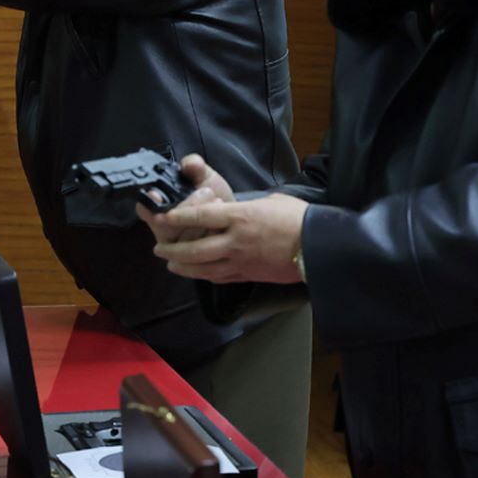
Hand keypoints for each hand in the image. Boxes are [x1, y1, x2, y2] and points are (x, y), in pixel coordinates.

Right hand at [135, 154, 234, 245]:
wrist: (232, 215)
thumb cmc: (210, 194)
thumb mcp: (203, 175)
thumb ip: (194, 166)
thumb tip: (190, 164)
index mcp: (158, 208)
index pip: (144, 208)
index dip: (149, 204)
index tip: (157, 195)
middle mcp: (163, 231)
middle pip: (165, 226)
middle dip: (188, 207)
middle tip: (207, 191)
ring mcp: (177, 250)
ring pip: (183, 240)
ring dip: (202, 220)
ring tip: (219, 202)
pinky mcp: (194, 261)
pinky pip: (199, 252)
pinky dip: (213, 234)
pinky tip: (223, 222)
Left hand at [151, 192, 308, 284]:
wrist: (319, 247)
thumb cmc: (299, 218)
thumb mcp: (272, 201)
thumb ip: (250, 206)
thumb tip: (241, 209)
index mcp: (241, 217)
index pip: (201, 217)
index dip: (179, 217)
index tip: (163, 217)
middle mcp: (236, 241)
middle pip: (195, 249)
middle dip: (173, 249)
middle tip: (159, 248)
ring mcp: (241, 261)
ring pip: (204, 268)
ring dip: (184, 267)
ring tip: (171, 264)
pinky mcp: (249, 275)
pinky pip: (221, 277)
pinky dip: (205, 275)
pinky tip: (197, 274)